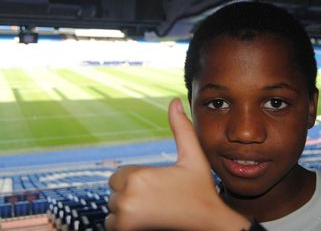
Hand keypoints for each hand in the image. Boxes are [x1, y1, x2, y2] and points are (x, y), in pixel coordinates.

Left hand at [105, 98, 250, 229]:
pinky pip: (110, 225)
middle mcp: (126, 198)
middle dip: (131, 196)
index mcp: (138, 177)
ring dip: (126, 211)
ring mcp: (124, 219)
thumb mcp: (193, 158)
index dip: (136, 181)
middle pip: (114, 193)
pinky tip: (146, 222)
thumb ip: (181, 129)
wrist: (209, 225)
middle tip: (157, 202)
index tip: (157, 189)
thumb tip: (175, 101)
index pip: (118, 176)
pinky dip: (123, 225)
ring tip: (152, 212)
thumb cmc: (202, 192)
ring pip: (113, 209)